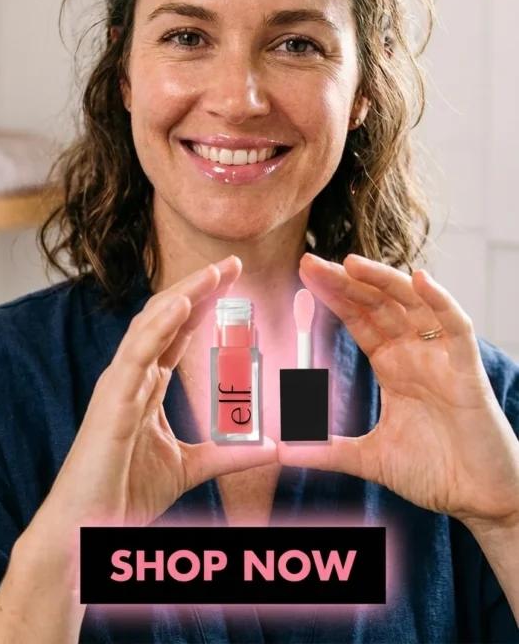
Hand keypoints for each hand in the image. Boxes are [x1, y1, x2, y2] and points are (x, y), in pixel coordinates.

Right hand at [23, 256, 275, 575]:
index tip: (234, 277)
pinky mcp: (111, 403)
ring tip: (212, 272)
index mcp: (147, 385)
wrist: (87, 531)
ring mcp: (120, 386)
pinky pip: (135, 356)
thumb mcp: (190, 468)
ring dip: (183, 295)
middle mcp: (133, 376)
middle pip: (167, 318)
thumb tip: (273, 446)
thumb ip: (229, 454)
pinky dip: (158, 327)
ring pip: (151, 326)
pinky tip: (180, 306)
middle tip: (233, 262)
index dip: (205, 301)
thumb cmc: (125, 493)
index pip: (179, 331)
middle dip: (199, 287)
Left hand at [278, 253, 518, 526]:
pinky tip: (420, 279)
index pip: (358, 318)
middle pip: (377, 303)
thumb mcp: (369, 458)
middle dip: (344, 281)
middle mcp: (415, 352)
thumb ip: (326, 450)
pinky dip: (441, 300)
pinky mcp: (467, 371)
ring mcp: (441, 357)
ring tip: (350, 262)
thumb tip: (282, 450)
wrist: (478, 499)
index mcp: (392, 364)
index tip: (304, 274)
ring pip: (412, 303)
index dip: (333, 294)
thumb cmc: (434, 472)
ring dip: (383, 280)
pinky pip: (456, 326)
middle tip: (310, 261)